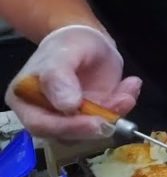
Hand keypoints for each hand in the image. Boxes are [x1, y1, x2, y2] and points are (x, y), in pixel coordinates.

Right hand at [4, 25, 141, 138]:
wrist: (89, 42)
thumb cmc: (68, 44)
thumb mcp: (62, 53)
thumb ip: (59, 76)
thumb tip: (66, 106)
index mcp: (25, 100)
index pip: (41, 124)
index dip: (68, 127)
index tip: (94, 121)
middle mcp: (46, 115)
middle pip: (69, 134)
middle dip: (97, 123)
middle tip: (121, 104)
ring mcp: (72, 119)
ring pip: (92, 130)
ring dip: (115, 111)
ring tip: (128, 89)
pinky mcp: (94, 118)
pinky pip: (110, 119)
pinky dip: (124, 105)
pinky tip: (131, 85)